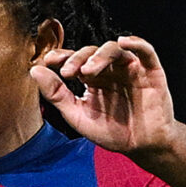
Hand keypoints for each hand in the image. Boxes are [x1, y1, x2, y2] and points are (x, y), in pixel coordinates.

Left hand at [32, 36, 179, 156]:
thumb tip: (34, 71)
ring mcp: (130, 68)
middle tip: (67, 72)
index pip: (74, 60)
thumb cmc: (112, 131)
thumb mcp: (78, 116)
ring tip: (88, 70)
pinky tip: (123, 41)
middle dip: (77, 59)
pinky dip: (136, 43)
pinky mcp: (150, 71)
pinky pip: (146, 51)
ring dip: (99, 56)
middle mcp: (110, 69)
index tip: (48, 61)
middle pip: (91, 53)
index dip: (62, 57)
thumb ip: (57, 94)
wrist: (142, 146)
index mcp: (92, 78)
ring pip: (114, 50)